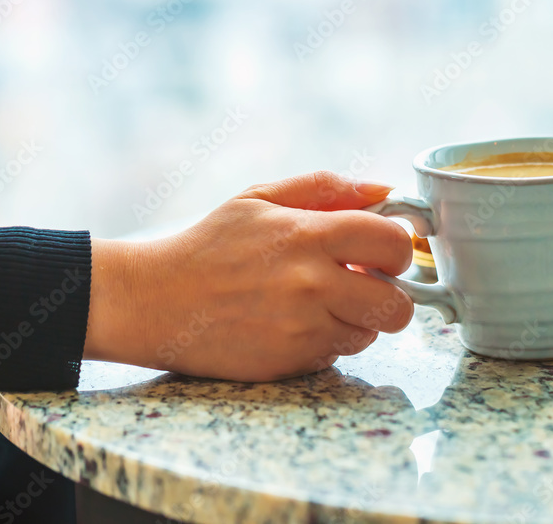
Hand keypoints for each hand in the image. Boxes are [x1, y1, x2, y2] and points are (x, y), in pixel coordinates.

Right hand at [84, 171, 413, 380]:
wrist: (153, 302)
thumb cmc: (208, 246)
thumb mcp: (260, 199)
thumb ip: (326, 188)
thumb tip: (384, 192)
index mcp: (309, 235)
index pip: (394, 244)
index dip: (397, 248)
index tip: (381, 251)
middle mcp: (312, 284)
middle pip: (398, 305)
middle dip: (389, 295)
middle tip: (362, 284)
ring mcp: (303, 329)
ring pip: (370, 334)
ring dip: (357, 320)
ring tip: (319, 302)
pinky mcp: (290, 363)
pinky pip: (337, 355)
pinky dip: (327, 341)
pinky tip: (295, 324)